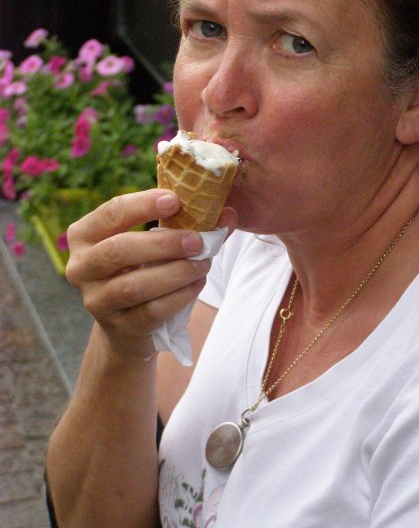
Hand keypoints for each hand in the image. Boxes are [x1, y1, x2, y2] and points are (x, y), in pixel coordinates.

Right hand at [65, 189, 235, 359]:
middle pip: (118, 250)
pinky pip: (150, 311)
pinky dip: (179, 296)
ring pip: (134, 286)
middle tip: (198, 240)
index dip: (142, 204)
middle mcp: (81, 267)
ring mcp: (96, 300)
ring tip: (202, 263)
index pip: (111, 213)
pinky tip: (197, 283)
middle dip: (163, 243)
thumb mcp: (154, 244)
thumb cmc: (142, 269)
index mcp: (85, 235)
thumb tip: (228, 213)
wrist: (128, 325)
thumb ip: (186, 225)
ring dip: (175, 272)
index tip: (175, 200)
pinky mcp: (118, 327)